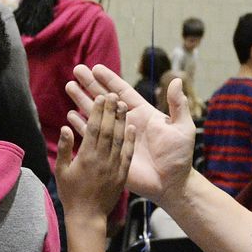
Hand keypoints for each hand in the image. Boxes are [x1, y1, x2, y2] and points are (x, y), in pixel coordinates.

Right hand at [55, 88, 134, 224]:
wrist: (88, 217)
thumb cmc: (71, 194)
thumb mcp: (61, 172)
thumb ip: (65, 149)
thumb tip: (66, 127)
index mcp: (86, 156)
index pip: (93, 128)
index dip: (97, 111)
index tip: (100, 96)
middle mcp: (102, 159)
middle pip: (108, 129)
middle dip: (110, 110)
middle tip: (112, 93)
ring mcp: (114, 166)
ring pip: (119, 139)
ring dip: (121, 120)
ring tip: (122, 104)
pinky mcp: (122, 175)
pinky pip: (126, 154)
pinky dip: (129, 140)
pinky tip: (131, 128)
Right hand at [66, 66, 193, 202]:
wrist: (171, 183)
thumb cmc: (179, 156)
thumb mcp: (182, 128)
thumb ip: (178, 104)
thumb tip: (176, 79)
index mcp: (142, 113)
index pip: (122, 92)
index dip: (109, 80)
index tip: (95, 67)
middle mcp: (127, 122)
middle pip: (105, 99)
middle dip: (90, 84)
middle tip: (77, 70)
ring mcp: (117, 137)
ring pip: (95, 114)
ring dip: (82, 100)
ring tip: (69, 86)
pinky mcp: (110, 152)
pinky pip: (93, 137)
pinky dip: (81, 126)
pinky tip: (70, 116)